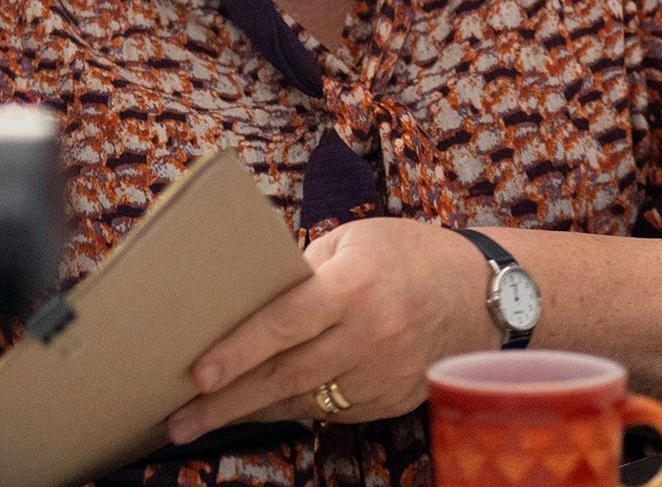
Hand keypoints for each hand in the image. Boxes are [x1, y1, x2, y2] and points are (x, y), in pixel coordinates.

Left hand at [166, 218, 497, 443]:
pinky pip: (329, 411)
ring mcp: (382, 375)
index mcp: (356, 285)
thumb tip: (249, 301)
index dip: (239, 351)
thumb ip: (305, 271)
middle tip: (177, 420)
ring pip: (303, 401)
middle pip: (285, 375)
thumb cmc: (410, 255)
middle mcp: (369, 335)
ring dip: (249, 411)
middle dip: (225, 402)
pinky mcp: (390, 401)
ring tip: (200, 420)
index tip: (197, 374)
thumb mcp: (357, 241)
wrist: (485, 296)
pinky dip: (290, 410)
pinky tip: (257, 408)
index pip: (286, 323)